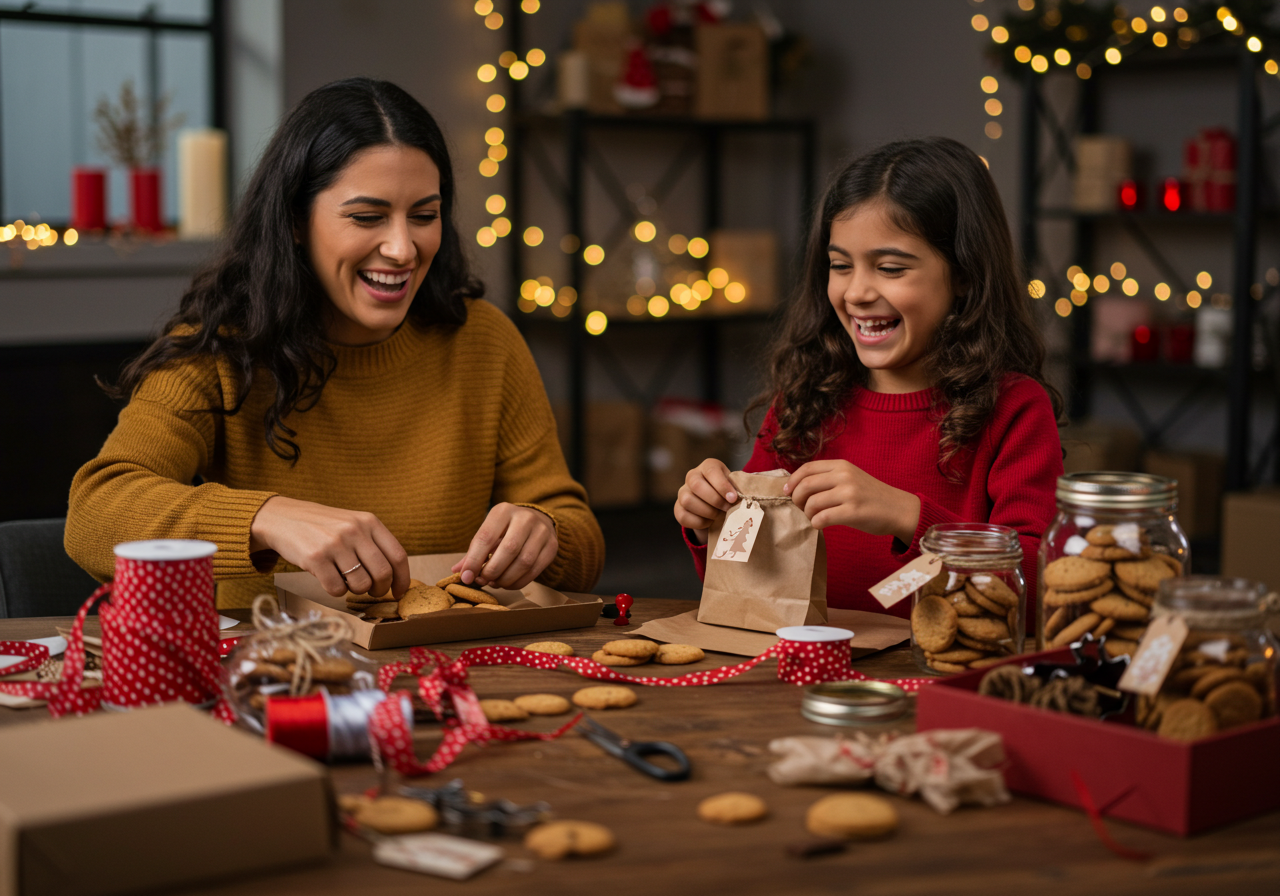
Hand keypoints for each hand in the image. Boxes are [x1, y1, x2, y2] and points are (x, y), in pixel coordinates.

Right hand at [249, 496, 410, 597]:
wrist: (283, 518)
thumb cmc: (323, 526)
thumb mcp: (353, 524)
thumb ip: (373, 543)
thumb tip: (395, 577)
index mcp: (369, 522)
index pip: (397, 555)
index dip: (402, 579)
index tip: (399, 592)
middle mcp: (355, 530)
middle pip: (382, 574)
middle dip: (380, 590)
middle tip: (373, 592)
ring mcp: (335, 544)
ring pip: (361, 585)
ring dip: (356, 591)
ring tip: (347, 581)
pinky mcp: (316, 558)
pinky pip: (337, 589)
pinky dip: (336, 591)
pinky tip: (330, 579)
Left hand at [451, 503, 557, 589]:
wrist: (538, 521)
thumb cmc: (506, 530)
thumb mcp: (489, 533)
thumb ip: (474, 551)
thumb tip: (458, 572)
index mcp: (503, 511)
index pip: (486, 537)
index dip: (474, 560)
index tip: (466, 577)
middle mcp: (525, 518)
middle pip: (508, 550)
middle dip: (492, 571)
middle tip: (483, 580)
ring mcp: (541, 531)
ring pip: (524, 562)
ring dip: (506, 579)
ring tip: (495, 582)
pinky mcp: (552, 546)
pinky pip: (535, 571)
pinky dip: (518, 582)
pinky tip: (508, 583)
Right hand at [674, 458, 737, 545]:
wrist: (718, 506)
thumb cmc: (729, 494)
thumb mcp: (735, 487)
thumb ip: (738, 489)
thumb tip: (745, 499)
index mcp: (708, 467)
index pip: (711, 471)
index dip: (722, 485)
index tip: (733, 498)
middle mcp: (692, 476)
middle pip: (696, 485)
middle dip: (715, 500)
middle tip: (728, 509)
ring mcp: (683, 492)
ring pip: (688, 500)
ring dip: (707, 511)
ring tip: (719, 516)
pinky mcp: (678, 508)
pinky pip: (683, 516)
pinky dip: (699, 522)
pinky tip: (710, 522)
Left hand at [784, 460, 920, 542]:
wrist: (899, 509)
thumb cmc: (871, 496)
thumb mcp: (851, 478)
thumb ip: (829, 478)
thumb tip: (797, 486)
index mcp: (841, 466)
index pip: (807, 468)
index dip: (792, 481)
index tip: (788, 492)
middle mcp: (844, 476)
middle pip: (805, 486)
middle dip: (796, 500)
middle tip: (801, 509)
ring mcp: (849, 493)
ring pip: (811, 503)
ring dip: (807, 514)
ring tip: (814, 518)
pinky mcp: (853, 512)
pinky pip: (822, 518)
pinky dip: (816, 524)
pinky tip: (821, 525)